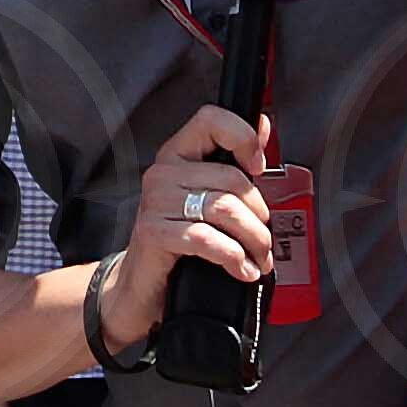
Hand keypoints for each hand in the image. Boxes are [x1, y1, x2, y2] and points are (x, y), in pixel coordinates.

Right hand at [102, 103, 272, 348]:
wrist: (141, 286)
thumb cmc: (178, 240)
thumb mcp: (209, 198)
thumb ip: (235, 162)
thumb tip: (265, 124)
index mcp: (177, 154)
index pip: (211, 120)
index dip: (243, 137)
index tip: (258, 168)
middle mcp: (163, 172)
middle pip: (232, 178)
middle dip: (260, 216)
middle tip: (265, 240)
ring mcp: (155, 202)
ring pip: (225, 209)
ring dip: (253, 240)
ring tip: (259, 259)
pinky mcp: (153, 233)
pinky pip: (207, 239)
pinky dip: (233, 257)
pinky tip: (241, 269)